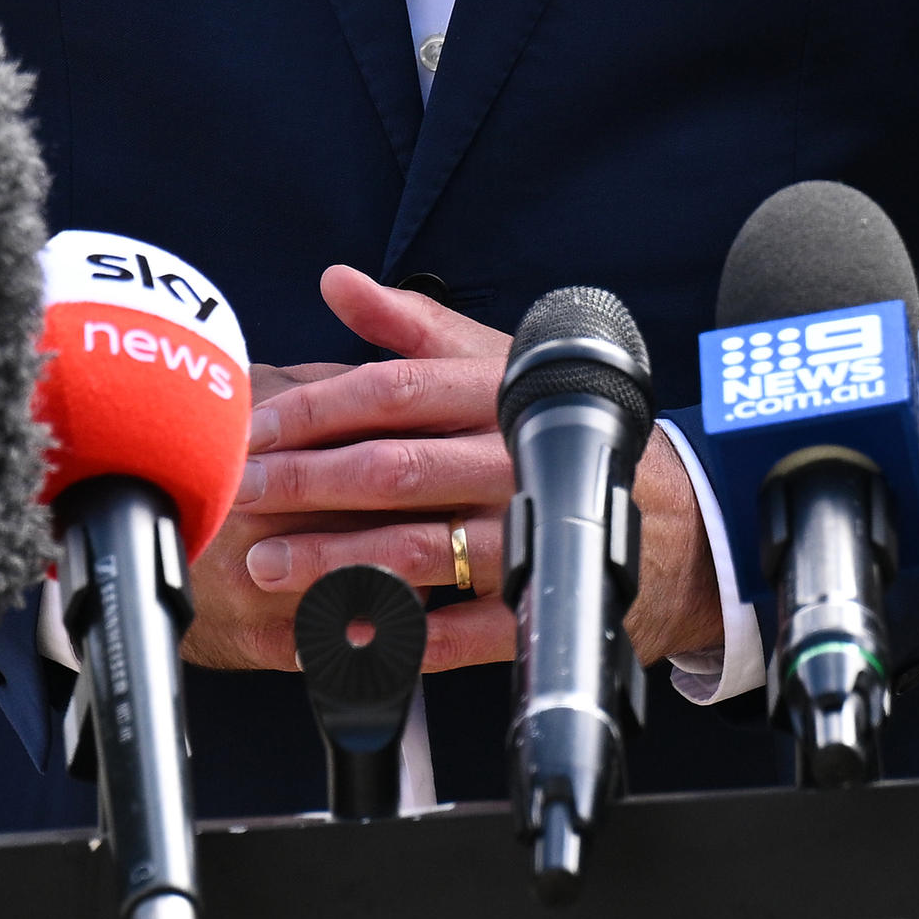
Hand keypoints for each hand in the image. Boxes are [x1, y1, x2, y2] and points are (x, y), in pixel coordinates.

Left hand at [182, 269, 718, 676]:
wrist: (678, 520)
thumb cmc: (563, 432)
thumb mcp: (499, 363)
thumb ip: (412, 325)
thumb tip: (336, 281)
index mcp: (494, 393)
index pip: (388, 392)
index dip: (311, 412)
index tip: (250, 431)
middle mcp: (507, 459)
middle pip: (392, 468)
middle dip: (305, 484)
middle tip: (240, 495)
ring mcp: (522, 534)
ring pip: (415, 548)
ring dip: (333, 560)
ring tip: (266, 566)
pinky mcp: (532, 603)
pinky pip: (457, 629)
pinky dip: (396, 635)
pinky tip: (340, 636)